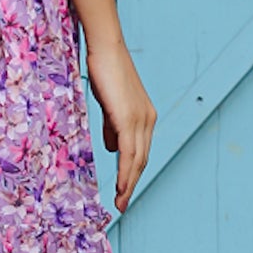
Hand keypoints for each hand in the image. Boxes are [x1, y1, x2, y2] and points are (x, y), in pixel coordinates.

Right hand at [86, 37, 156, 214]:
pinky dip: (125, 173)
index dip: (132, 172)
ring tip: (120, 202)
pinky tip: (120, 186)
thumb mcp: (110, 104)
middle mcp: (147, 120)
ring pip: (137, 161)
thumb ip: (112, 127)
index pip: (140, 152)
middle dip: (132, 184)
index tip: (123, 190)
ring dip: (128, 184)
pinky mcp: (129, 119)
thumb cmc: (104, 70)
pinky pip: (129, 153)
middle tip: (122, 204)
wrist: (106, 48)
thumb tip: (112, 148)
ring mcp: (140, 120)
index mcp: (145, 117)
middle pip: (142, 161)